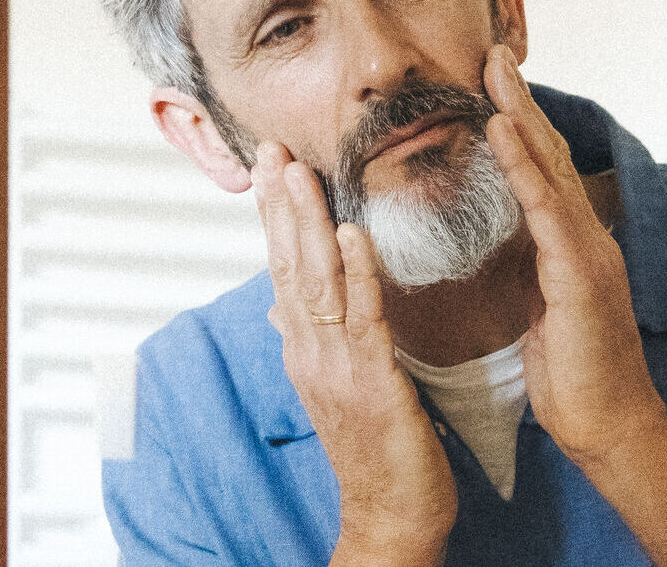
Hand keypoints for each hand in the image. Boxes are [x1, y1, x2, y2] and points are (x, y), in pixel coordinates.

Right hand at [256, 143, 453, 562]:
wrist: (393, 517)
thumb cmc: (382, 451)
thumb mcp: (345, 387)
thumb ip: (320, 341)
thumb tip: (285, 306)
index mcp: (308, 351)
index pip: (285, 271)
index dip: (278, 218)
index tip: (273, 166)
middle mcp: (310, 354)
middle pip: (289, 267)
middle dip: (281, 206)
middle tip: (273, 149)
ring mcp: (334, 369)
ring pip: (316, 283)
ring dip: (308, 224)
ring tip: (301, 172)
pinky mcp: (371, 384)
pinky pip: (362, 319)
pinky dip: (356, 274)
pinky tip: (354, 234)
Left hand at [483, 45, 666, 469]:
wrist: (612, 426)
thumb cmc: (576, 380)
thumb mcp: (543, 314)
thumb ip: (530, 273)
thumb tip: (503, 247)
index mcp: (573, 247)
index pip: (543, 174)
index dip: (519, 126)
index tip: (492, 84)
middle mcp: (586, 237)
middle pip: (549, 155)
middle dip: (520, 100)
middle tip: (493, 51)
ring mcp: (588, 250)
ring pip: (550, 167)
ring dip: (520, 112)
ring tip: (494, 68)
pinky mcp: (580, 272)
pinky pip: (545, 207)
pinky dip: (521, 163)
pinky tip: (500, 128)